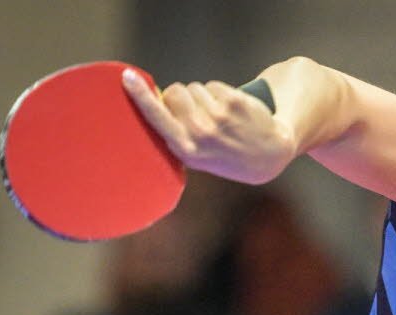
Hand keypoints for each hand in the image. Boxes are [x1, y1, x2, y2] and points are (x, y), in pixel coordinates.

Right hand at [122, 69, 295, 183]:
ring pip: (194, 87)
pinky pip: (213, 85)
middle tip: (196, 112)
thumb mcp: (196, 154)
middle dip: (181, 96)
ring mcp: (219, 117)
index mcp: (186, 148)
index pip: (156, 115)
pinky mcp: (234, 103)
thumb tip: (154, 98)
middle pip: (174, 92)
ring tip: (217, 116)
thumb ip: (175, 131)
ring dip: (202, 96)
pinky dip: (219, 93)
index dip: (140, 95)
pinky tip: (230, 111)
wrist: (266, 156)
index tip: (128, 77)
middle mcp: (201, 133)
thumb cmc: (223, 152)